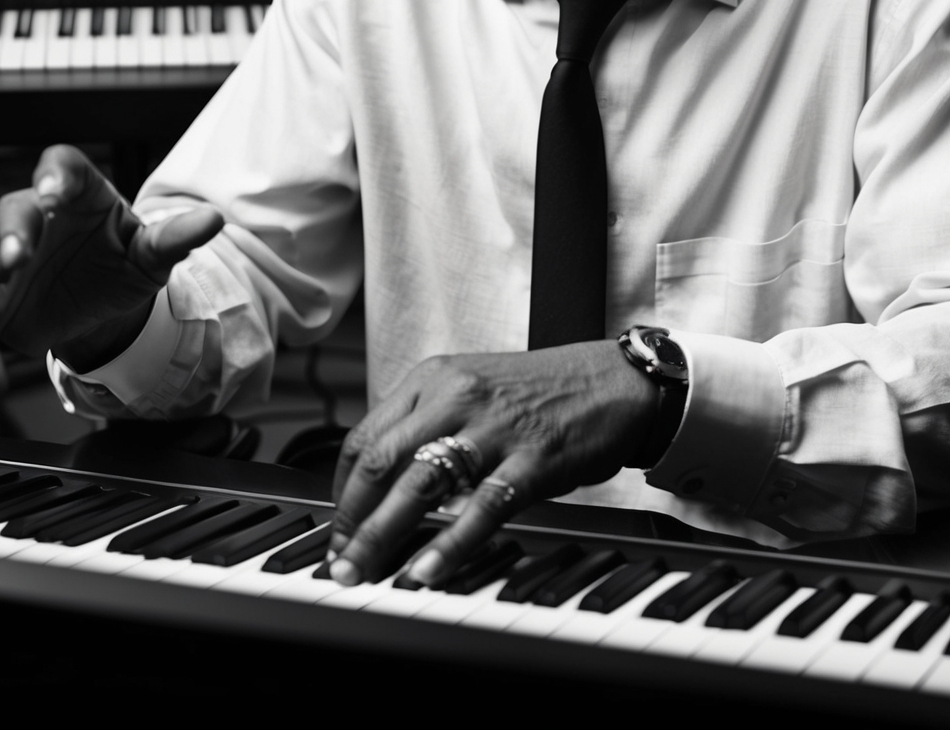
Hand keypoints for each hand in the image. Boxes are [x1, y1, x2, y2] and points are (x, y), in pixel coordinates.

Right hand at [0, 144, 223, 397]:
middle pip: (10, 208)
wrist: (102, 314)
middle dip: (6, 234)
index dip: (54, 173)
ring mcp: (5, 256)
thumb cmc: (124, 267)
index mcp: (79, 196)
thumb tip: (214, 220)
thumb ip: (175, 238)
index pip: (62, 165)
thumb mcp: (151, 256)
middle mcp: (36, 219)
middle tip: (12, 263)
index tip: (53, 193)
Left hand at [326, 340, 658, 587]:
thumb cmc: (542, 390)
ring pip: (420, 485)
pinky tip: (427, 572)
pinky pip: (481, 507)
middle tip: (338, 560)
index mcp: (436, 377)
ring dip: (382, 536)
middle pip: (382, 461)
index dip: (342, 487)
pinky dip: (449, 545)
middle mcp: (457, 396)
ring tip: (363, 572)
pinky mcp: (532, 459)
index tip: (337, 524)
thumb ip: (428, 421)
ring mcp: (494, 428)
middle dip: (350, 519)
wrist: (612, 379)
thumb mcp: (473, 386)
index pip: (368, 434)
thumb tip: (383, 481)